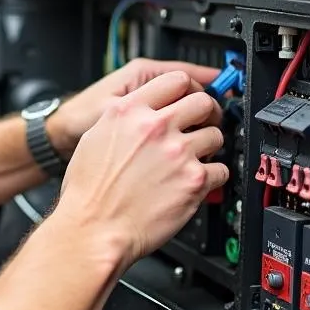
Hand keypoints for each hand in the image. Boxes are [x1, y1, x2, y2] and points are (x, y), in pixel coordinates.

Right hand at [51, 71, 228, 273]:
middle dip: (206, 114)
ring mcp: (178, 153)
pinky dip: (212, 177)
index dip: (188, 89)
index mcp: (129, 112)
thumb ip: (124, 119)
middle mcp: (155, 127)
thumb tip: (143, 112)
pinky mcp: (194, 181)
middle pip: (203, 102)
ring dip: (209, 146)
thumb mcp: (94, 137)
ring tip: (197, 158)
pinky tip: (197, 182)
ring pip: (216, 135)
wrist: (93, 230)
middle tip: (203, 125)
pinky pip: (220, 170)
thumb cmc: (88, 192)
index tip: (191, 98)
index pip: (174, 79)